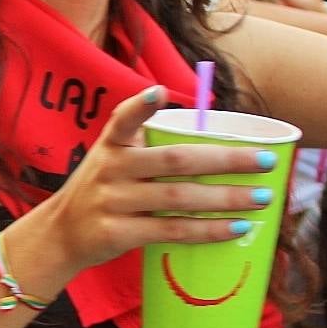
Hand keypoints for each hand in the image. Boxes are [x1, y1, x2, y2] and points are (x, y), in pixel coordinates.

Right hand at [43, 86, 279, 273]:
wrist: (61, 234)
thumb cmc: (103, 191)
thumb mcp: (112, 159)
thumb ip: (148, 145)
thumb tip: (221, 142)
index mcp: (111, 145)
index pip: (123, 119)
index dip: (142, 106)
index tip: (161, 93)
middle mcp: (110, 169)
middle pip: (175, 161)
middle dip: (226, 159)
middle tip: (265, 160)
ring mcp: (112, 202)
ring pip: (178, 198)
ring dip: (226, 198)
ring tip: (262, 198)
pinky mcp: (117, 233)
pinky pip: (170, 229)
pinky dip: (207, 230)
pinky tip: (236, 227)